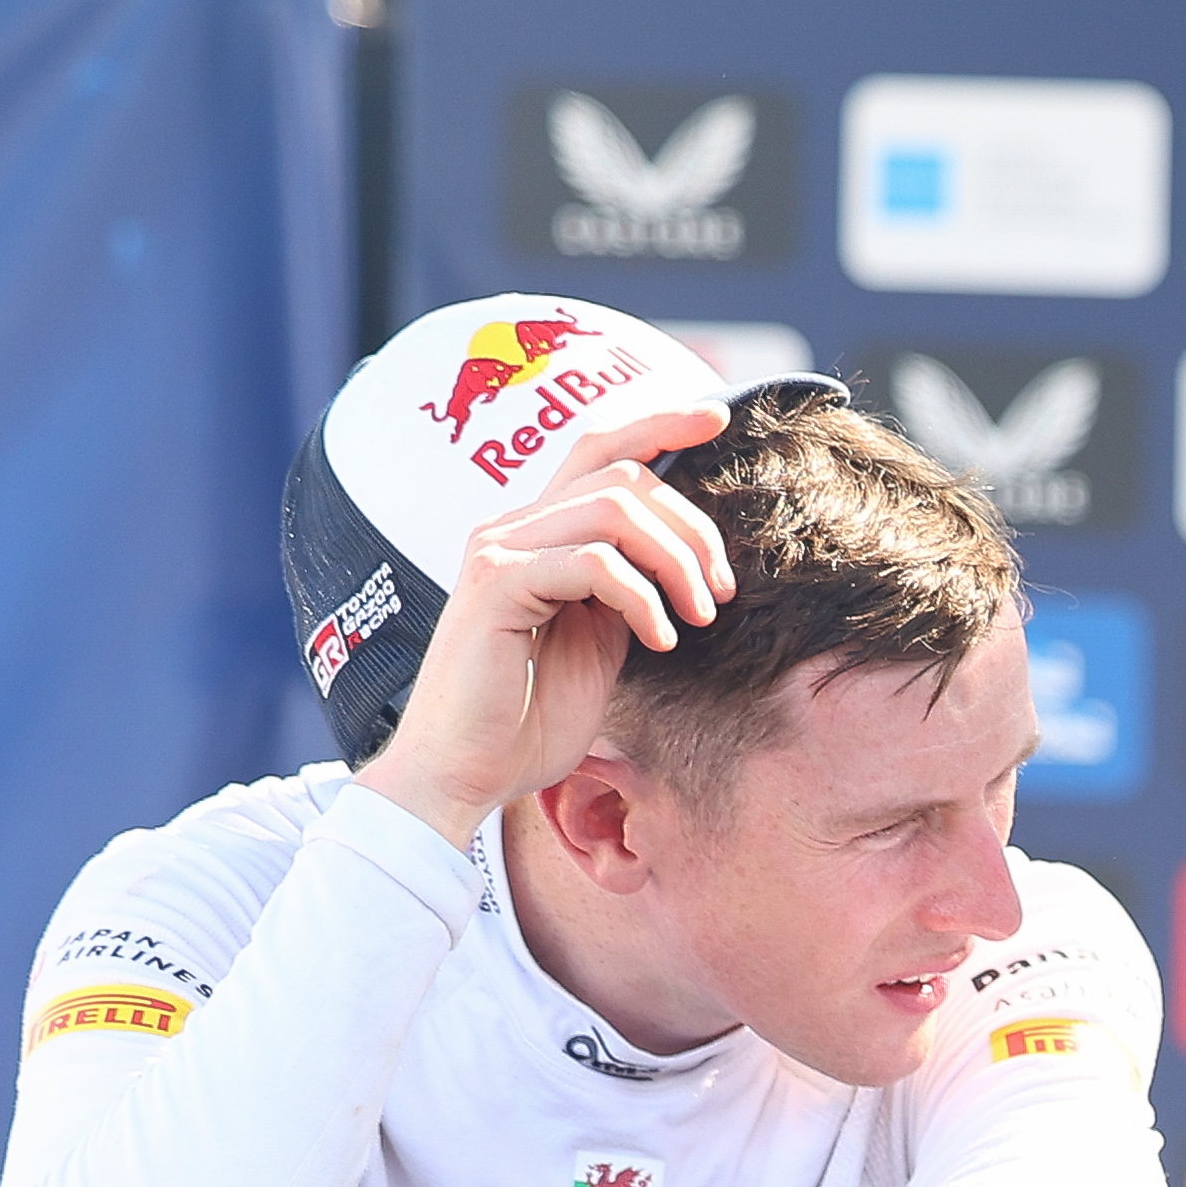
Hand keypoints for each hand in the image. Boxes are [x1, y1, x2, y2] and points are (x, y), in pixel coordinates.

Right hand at [350, 405, 735, 843]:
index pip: (600, 450)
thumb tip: (680, 561)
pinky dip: (643, 598)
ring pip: (614, 507)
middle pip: (624, 474)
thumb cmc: (528, 717)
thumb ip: (627, 591)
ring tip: (697, 618)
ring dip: (676, 561)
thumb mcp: (598, 643)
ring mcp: (499, 550)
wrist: (465, 772)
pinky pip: (594, 562)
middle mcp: (513, 527)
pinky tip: (659, 641)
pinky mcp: (497, 585)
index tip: (717, 414)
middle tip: (719, 594)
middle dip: (692, 527)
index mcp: (538, 535)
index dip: (658, 421)